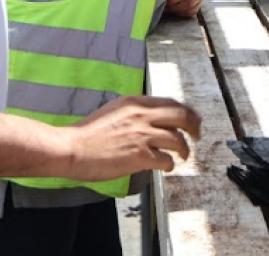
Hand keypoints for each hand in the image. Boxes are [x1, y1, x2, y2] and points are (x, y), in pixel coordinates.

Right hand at [61, 96, 201, 182]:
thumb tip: (153, 119)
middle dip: (194, 127)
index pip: (171, 103)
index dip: (187, 112)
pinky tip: (166, 166)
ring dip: (184, 149)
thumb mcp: (113, 111)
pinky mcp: (140, 155)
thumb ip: (134, 112)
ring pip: (177, 139)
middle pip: (181, 116)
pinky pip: (166, 159)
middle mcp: (141, 115)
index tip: (192, 120)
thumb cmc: (88, 134)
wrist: (72, 149)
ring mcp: (141, 135)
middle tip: (196, 136)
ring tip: (182, 155)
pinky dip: (170, 164)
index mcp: (134, 102)